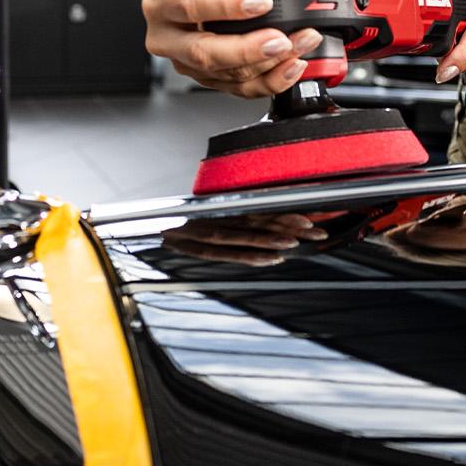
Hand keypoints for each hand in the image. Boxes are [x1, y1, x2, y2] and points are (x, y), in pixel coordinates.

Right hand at [141, 0, 322, 97]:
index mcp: (162, 0)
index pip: (190, 5)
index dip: (227, 5)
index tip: (261, 1)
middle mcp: (169, 38)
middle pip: (204, 52)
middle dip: (247, 48)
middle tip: (281, 38)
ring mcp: (189, 64)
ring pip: (228, 74)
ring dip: (270, 62)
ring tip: (301, 41)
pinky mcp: (212, 80)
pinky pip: (241, 89)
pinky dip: (273, 80)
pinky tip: (293, 64)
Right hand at [162, 213, 327, 265]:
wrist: (148, 227)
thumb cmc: (185, 220)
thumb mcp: (215, 212)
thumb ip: (240, 215)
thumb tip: (273, 217)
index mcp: (228, 205)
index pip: (264, 208)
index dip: (289, 212)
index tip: (313, 217)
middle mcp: (221, 215)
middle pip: (261, 219)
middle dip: (292, 227)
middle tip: (318, 232)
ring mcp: (209, 231)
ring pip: (246, 234)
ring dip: (273, 239)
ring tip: (296, 244)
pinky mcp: (199, 249)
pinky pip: (229, 253)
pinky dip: (252, 256)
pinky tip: (272, 259)